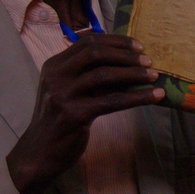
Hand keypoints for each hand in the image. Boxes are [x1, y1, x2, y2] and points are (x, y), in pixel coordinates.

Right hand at [6, 34, 163, 193]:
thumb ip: (89, 75)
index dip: (116, 41)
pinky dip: (137, 97)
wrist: (40, 152)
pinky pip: (112, 101)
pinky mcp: (74, 115)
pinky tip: (155, 97)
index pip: (88, 41)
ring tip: (154, 76)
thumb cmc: (60, 119)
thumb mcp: (69, 90)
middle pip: (95, 53)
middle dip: (125, 55)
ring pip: (104, 75)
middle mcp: (56, 76)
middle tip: (149, 60)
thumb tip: (128, 61)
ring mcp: (62, 95)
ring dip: (134, 74)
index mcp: (54, 65)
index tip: (138, 46)